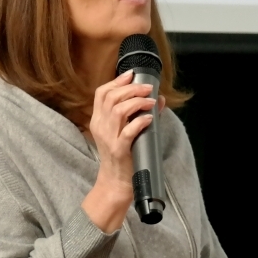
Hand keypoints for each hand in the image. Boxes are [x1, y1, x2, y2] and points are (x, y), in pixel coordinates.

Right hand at [81, 70, 157, 231]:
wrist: (115, 183)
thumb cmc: (121, 156)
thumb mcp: (123, 132)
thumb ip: (137, 115)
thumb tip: (159, 99)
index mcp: (98, 120)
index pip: (101, 93)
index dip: (117, 81)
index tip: (132, 75)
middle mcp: (100, 127)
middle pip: (111, 97)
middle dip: (132, 89)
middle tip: (148, 88)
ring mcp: (108, 138)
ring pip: (118, 110)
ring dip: (137, 102)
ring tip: (151, 101)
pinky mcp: (119, 150)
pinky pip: (128, 131)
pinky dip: (140, 122)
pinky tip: (149, 118)